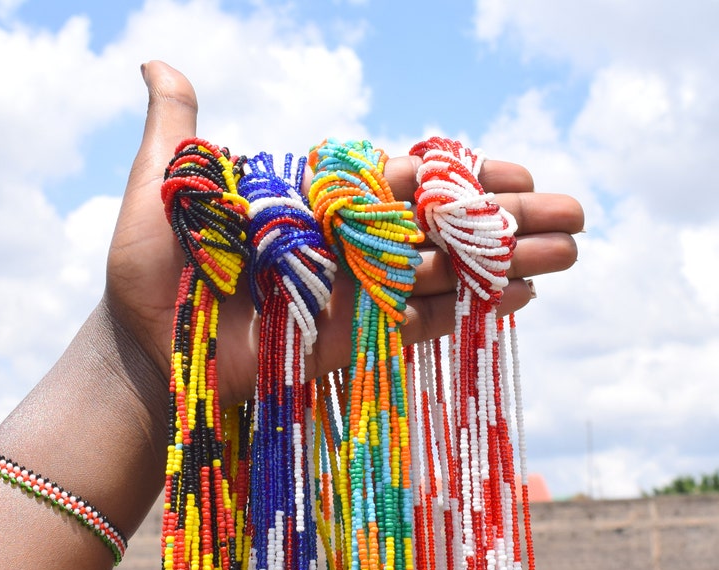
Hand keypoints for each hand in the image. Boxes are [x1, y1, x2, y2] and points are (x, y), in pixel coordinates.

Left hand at [106, 61, 583, 408]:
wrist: (146, 356)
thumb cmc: (144, 277)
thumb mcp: (157, 189)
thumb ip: (175, 131)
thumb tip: (158, 63)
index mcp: (315, 205)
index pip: (403, 181)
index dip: (462, 176)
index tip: (517, 170)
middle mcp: (344, 248)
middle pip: (439, 228)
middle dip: (507, 221)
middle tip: (576, 215)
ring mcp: (353, 296)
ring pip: (443, 274)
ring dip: (507, 266)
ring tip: (570, 255)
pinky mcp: (353, 343)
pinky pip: (420, 324)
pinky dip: (470, 313)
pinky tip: (519, 300)